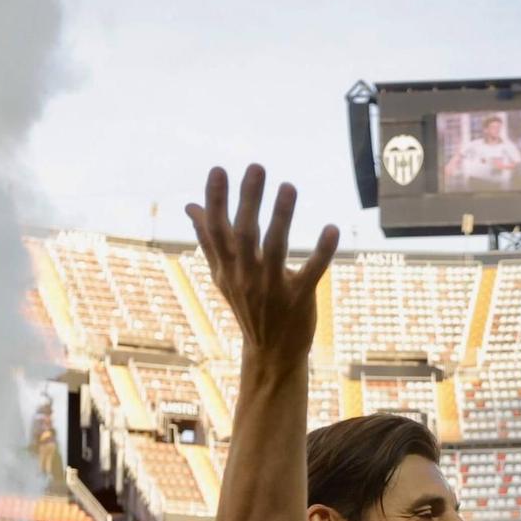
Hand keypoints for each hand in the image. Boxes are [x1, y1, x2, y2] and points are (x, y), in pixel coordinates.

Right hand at [185, 165, 338, 362]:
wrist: (271, 353)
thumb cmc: (248, 306)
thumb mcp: (224, 274)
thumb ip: (209, 238)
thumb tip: (189, 205)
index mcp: (227, 266)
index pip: (217, 229)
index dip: (216, 200)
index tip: (218, 169)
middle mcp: (246, 275)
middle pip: (245, 233)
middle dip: (250, 200)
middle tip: (257, 166)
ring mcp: (272, 288)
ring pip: (275, 248)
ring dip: (282, 217)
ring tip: (289, 186)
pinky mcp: (299, 298)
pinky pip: (311, 272)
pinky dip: (322, 252)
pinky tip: (332, 228)